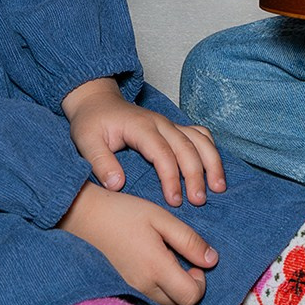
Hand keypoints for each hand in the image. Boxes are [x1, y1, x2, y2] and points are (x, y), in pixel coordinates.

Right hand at [60, 182, 215, 304]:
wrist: (89, 217)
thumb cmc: (127, 213)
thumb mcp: (163, 219)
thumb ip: (189, 241)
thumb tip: (212, 260)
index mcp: (156, 268)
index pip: (191, 296)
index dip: (201, 282)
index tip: (195, 261)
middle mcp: (145, 285)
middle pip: (180, 304)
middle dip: (189, 286)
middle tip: (183, 259)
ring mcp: (133, 288)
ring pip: (166, 302)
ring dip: (175, 287)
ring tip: (169, 259)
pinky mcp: (126, 286)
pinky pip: (152, 296)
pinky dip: (161, 287)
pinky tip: (156, 263)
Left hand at [61, 77, 226, 206]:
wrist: (97, 102)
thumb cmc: (91, 123)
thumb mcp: (85, 141)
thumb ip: (100, 162)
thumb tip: (117, 185)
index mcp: (141, 126)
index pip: (162, 153)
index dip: (171, 177)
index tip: (174, 201)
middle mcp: (161, 123)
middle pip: (186, 148)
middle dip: (196, 175)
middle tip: (198, 201)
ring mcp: (170, 124)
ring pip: (200, 140)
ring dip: (212, 163)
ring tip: (218, 188)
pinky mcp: (174, 128)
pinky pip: (200, 135)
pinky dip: (211, 151)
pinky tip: (215, 170)